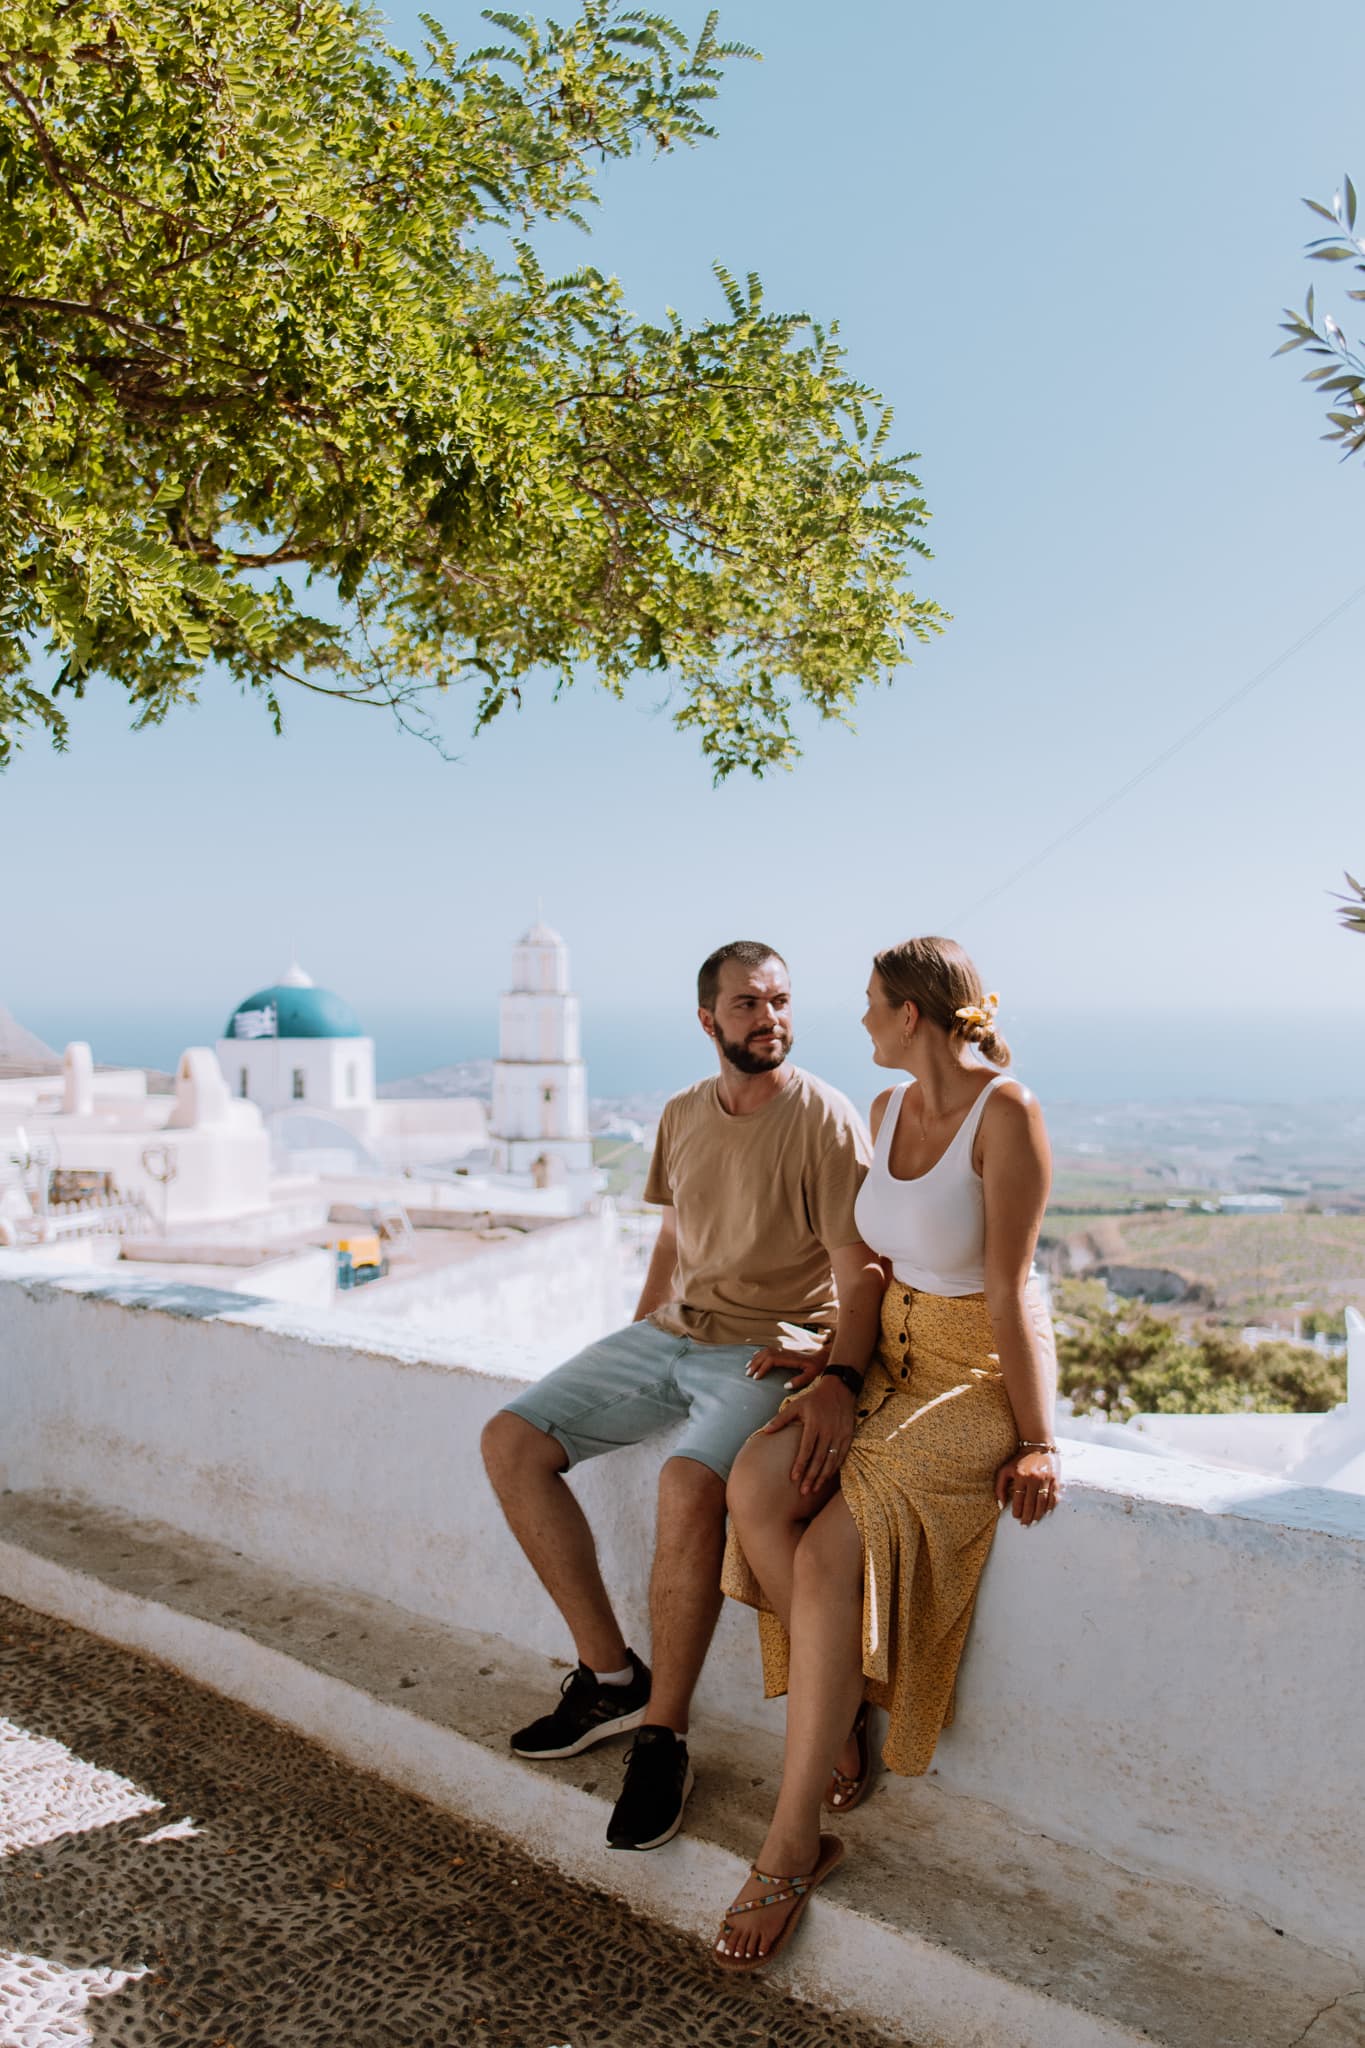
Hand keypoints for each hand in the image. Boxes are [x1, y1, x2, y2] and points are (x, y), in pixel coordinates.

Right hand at [745, 1343, 828, 1387]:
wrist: (824, 1353)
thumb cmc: (818, 1365)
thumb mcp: (812, 1374)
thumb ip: (800, 1381)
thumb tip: (785, 1386)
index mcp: (790, 1358)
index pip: (772, 1360)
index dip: (762, 1368)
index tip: (756, 1377)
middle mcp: (785, 1351)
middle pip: (766, 1354)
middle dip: (755, 1364)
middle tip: (748, 1374)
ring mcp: (785, 1349)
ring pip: (766, 1351)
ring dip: (756, 1358)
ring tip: (748, 1367)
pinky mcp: (785, 1349)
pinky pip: (769, 1349)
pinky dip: (760, 1353)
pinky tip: (755, 1357)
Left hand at [760, 1376, 856, 1495]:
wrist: (839, 1389)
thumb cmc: (814, 1399)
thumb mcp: (796, 1405)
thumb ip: (781, 1419)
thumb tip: (765, 1431)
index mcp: (814, 1424)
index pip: (807, 1449)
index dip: (800, 1464)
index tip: (794, 1478)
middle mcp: (828, 1431)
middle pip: (819, 1458)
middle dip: (811, 1476)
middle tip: (804, 1491)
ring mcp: (840, 1434)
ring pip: (831, 1460)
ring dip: (823, 1476)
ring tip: (814, 1489)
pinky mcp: (848, 1436)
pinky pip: (842, 1456)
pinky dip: (834, 1468)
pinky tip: (827, 1478)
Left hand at [994, 1448, 1061, 1526]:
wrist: (1038, 1445)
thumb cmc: (1019, 1459)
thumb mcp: (1005, 1470)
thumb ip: (1000, 1487)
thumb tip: (1001, 1505)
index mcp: (1021, 1476)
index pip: (1018, 1499)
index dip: (1017, 1510)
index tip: (1016, 1517)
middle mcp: (1034, 1478)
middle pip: (1031, 1503)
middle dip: (1027, 1516)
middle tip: (1025, 1525)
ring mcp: (1046, 1479)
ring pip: (1042, 1502)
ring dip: (1038, 1514)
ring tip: (1034, 1521)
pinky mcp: (1055, 1479)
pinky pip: (1053, 1497)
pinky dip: (1050, 1506)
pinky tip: (1046, 1512)